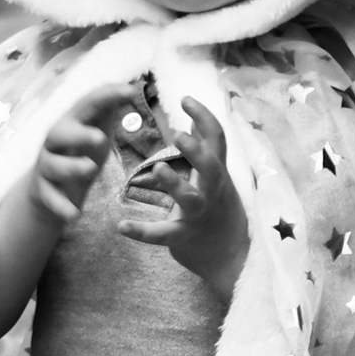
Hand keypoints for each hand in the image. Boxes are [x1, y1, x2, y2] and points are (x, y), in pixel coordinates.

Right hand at [32, 87, 118, 226]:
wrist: (46, 188)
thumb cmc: (77, 152)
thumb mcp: (95, 130)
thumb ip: (107, 110)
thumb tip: (129, 84)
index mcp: (71, 123)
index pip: (87, 105)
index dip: (106, 96)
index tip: (130, 91)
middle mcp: (54, 142)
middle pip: (59, 132)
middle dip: (78, 134)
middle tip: (100, 138)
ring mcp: (46, 166)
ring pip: (53, 165)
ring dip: (71, 167)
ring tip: (90, 170)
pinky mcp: (43, 191)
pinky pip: (50, 198)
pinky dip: (61, 206)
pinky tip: (74, 214)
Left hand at [110, 97, 244, 290]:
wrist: (232, 256)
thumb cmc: (220, 209)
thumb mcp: (216, 177)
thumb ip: (204, 150)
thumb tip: (192, 120)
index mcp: (217, 173)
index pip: (217, 139)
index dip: (204, 117)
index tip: (185, 99)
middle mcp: (212, 191)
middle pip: (210, 167)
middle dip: (196, 150)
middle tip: (178, 135)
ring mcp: (200, 215)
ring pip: (190, 198)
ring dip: (175, 184)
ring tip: (157, 169)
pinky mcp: (185, 237)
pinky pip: (163, 234)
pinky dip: (142, 231)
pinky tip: (122, 226)